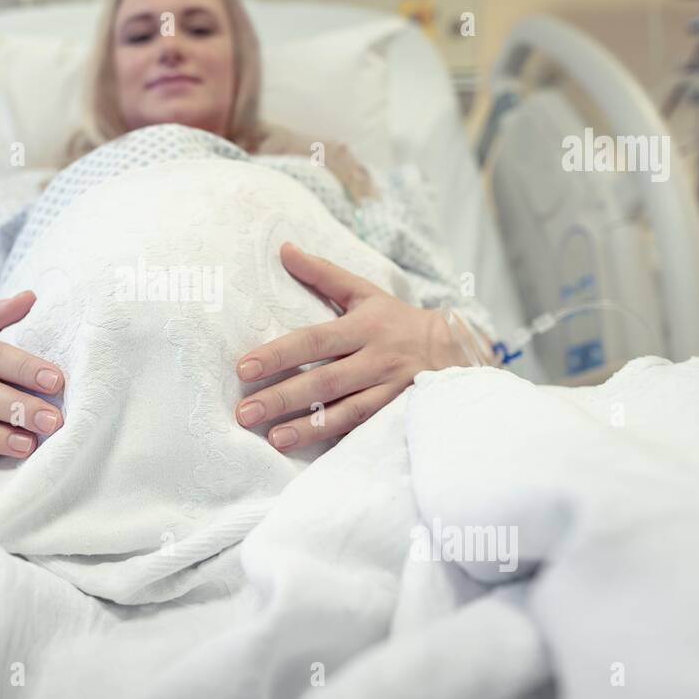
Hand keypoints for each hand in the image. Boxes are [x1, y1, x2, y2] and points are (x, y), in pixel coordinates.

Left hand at [234, 242, 472, 452]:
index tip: (244, 368)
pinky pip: (365, 429)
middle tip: (245, 413)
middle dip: (283, 398)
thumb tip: (284, 249)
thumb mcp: (364, 292)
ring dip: (308, 428)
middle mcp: (376, 359)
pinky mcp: (397, 413)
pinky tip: (308, 449)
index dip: (279, 354)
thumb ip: (323, 274)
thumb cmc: (396, 319)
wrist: (455, 348)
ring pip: (346, 412)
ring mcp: (389, 390)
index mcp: (364, 326)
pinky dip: (337, 439)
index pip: (314, 340)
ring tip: (273, 439)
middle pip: (325, 381)